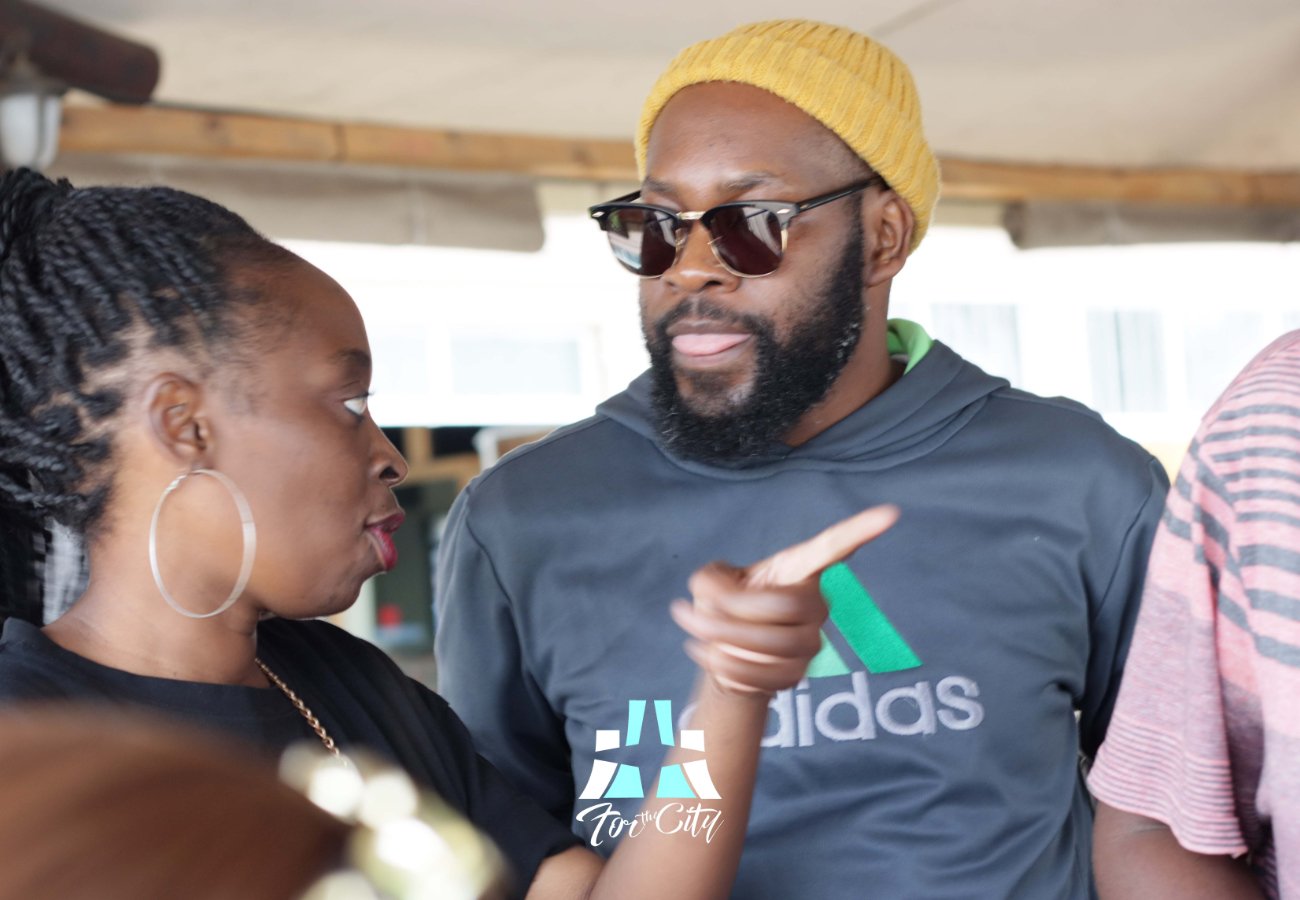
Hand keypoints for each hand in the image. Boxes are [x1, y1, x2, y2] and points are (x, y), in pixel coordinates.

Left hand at [669, 506, 898, 695]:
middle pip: (785, 606)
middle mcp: (814, 601)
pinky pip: (764, 674)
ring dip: (722, 640)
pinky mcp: (798, 672)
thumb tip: (718, 596)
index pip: (831, 548)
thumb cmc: (723, 604)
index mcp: (796, 568)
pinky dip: (727, 666)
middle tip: (694, 612)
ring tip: (698, 633)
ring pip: (772, 644)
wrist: (723, 651)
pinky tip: (712, 655)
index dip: (859, 530)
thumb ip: (711, 580)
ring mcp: (811, 639)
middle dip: (732, 612)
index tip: (890, 513)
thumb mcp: (708, 580)